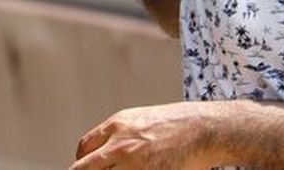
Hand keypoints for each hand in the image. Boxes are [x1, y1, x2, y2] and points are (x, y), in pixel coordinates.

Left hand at [71, 102, 217, 169]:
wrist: (203, 129)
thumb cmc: (176, 123)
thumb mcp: (140, 119)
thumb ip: (118, 135)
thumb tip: (104, 151)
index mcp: (117, 126)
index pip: (83, 149)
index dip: (81, 163)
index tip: (84, 168)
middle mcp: (120, 144)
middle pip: (85, 169)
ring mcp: (133, 164)